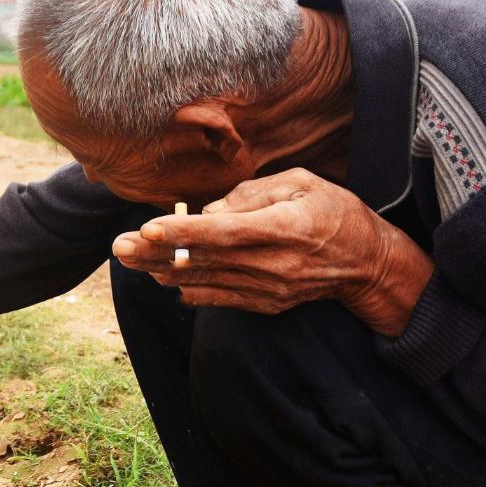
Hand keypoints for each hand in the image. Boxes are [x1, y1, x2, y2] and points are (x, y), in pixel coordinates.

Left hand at [110, 168, 433, 335]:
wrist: (366, 263)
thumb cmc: (333, 211)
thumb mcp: (303, 183)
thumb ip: (253, 193)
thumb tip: (209, 212)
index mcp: (284, 228)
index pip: (224, 233)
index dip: (184, 233)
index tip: (148, 228)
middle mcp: (273, 264)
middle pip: (205, 260)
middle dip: (157, 253)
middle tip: (120, 246)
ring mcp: (268, 290)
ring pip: (205, 282)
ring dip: (164, 271)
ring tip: (130, 258)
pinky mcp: (266, 304)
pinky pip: (219, 299)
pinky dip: (189, 289)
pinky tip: (163, 276)